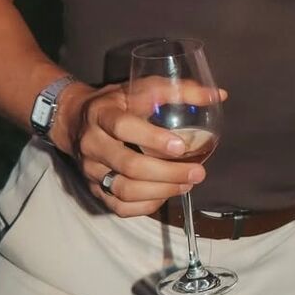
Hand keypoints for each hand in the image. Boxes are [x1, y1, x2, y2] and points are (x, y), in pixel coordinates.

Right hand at [52, 81, 214, 216]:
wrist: (76, 120)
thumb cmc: (118, 102)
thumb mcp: (142, 87)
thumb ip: (179, 90)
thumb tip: (218, 95)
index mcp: (102, 114)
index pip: (123, 127)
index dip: (152, 138)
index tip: (180, 146)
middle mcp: (93, 143)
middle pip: (128, 165)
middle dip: (167, 173)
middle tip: (197, 172)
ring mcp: (91, 170)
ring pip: (124, 190)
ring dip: (161, 191)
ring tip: (187, 184)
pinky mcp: (93, 189)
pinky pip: (119, 207)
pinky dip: (146, 205)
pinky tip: (166, 195)